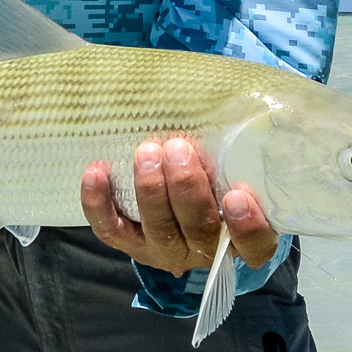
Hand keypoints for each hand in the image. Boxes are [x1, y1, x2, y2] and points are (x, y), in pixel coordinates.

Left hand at [80, 136, 280, 273]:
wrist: (182, 196)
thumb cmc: (220, 174)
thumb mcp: (238, 168)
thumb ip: (239, 152)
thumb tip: (233, 100)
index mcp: (241, 238)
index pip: (256, 246)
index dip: (248, 226)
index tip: (238, 194)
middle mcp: (204, 250)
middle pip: (199, 231)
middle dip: (186, 189)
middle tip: (179, 148)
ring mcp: (165, 250)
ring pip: (158, 230)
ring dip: (151, 191)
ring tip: (147, 152)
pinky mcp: (131, 244)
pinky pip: (111, 230)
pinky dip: (99, 204)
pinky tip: (95, 173)